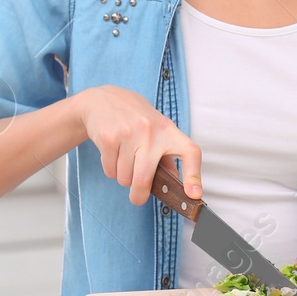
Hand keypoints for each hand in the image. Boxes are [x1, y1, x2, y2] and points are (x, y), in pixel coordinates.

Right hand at [76, 85, 202, 205]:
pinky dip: (111, 170)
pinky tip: (113, 154)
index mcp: (168, 130)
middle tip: (137, 196)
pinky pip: (110, 171)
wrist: (103, 99)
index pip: (189, 152)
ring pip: (125, 178)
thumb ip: (167, 155)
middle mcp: (150, 130)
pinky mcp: (108, 138)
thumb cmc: (134, 118)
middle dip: (139, 195)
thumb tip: (176, 182)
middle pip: (144, 179)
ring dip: (123, 177)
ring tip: (123, 159)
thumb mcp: (156, 129)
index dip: (193, 176)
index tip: (194, 195)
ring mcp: (128, 133)